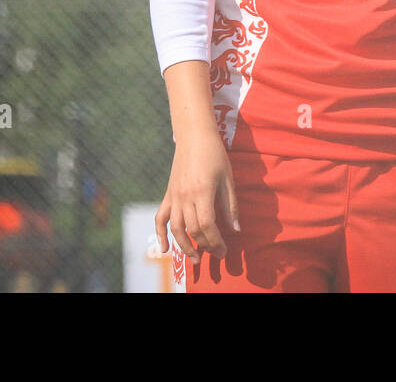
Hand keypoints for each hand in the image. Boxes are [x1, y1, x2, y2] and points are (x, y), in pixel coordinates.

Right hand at [154, 129, 240, 260]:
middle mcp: (185, 196)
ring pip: (176, 228)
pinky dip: (160, 234)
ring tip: (196, 259)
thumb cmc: (215, 154)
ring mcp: (174, 196)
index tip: (224, 251)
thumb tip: (235, 230)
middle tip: (217, 255)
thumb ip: (230, 205)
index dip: (215, 242)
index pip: (207, 226)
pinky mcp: (168, 194)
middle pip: (192, 230)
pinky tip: (164, 249)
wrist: (194, 136)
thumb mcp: (227, 179)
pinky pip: (160, 217)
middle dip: (205, 246)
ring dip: (185, 246)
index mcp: (202, 191)